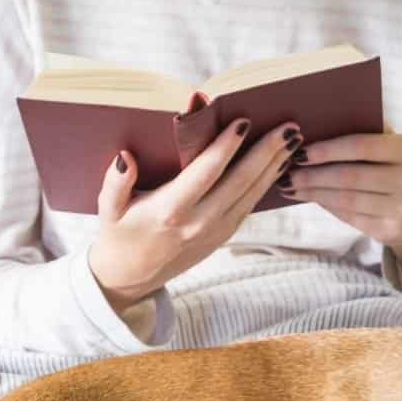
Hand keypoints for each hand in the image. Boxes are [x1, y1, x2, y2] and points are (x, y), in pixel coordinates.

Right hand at [87, 119, 301, 312]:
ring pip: (252, 194)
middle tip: (289, 126)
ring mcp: (215, 232)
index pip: (206, 173)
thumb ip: (115, 182)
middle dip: (267, 152)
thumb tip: (125, 156)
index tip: (243, 121)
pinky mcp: (223, 236)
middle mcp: (198, 223)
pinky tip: (279, 163)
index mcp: (170, 212)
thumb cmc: (119, 234)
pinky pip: (249, 205)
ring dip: (274, 165)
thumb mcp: (107, 209)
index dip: (226, 146)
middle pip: (240, 182)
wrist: (130, 278)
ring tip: (293, 138)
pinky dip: (267, 182)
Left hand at [276, 132, 401, 289]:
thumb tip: (317, 128)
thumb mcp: (393, 148)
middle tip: (287, 174)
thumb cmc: (396, 170)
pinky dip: (326, 206)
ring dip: (313, 193)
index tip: (301, 152)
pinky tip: (311, 198)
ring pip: (345, 199)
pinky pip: (349, 216)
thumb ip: (366, 135)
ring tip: (291, 187)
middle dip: (313, 176)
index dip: (328, 150)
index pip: (361, 146)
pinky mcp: (389, 230)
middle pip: (349, 177)